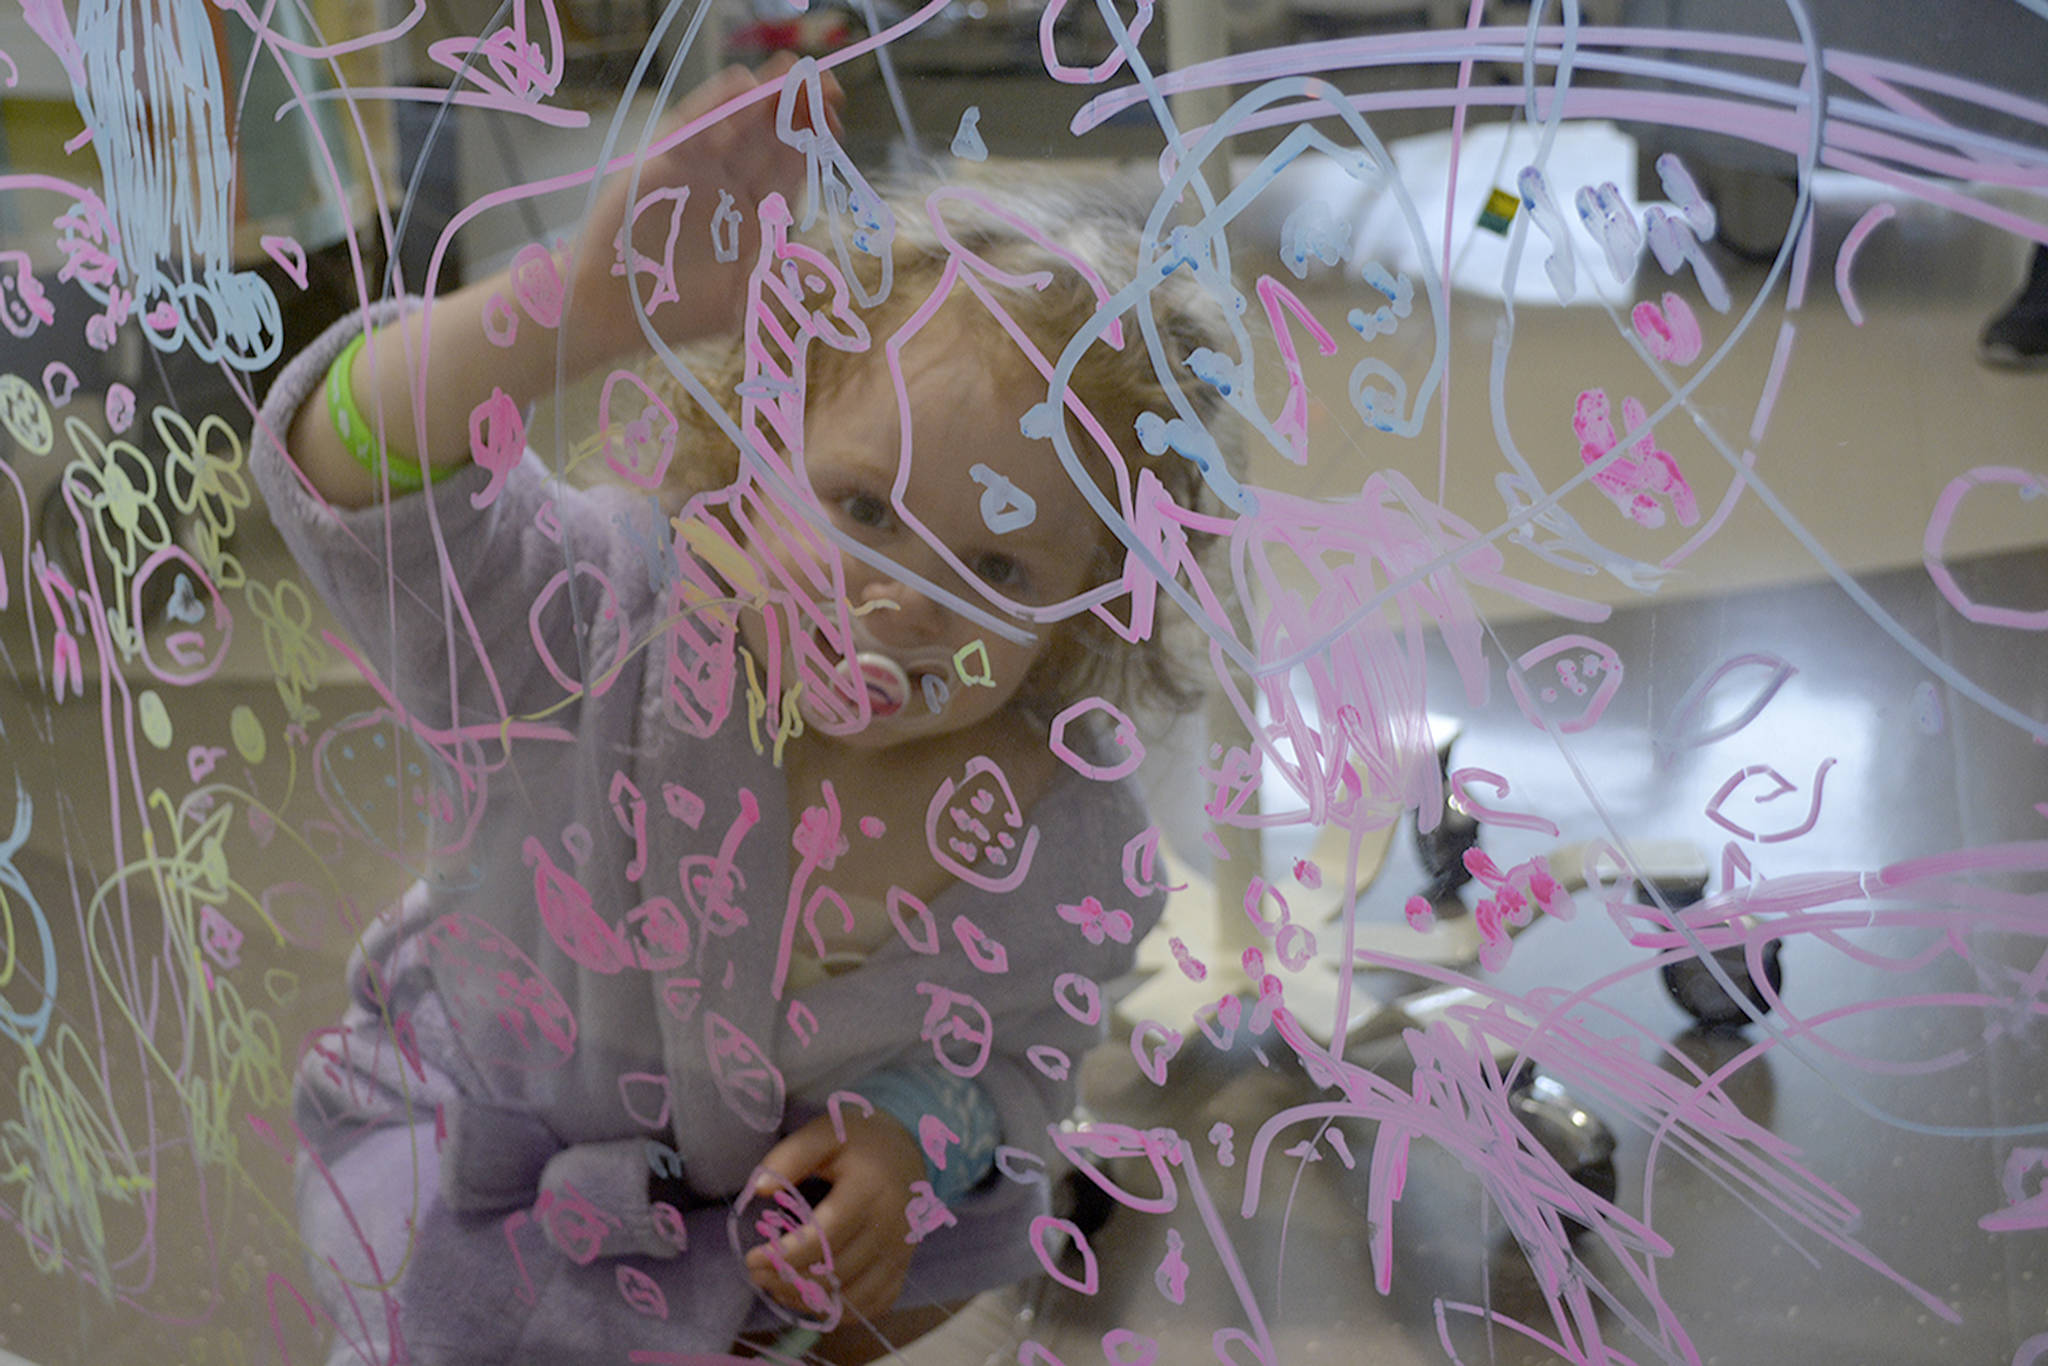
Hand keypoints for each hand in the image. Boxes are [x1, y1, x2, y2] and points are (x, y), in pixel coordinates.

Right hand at [569, 52, 844, 363]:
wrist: (611, 312)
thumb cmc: (673, 312)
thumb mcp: (740, 304)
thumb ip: (778, 283)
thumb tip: (816, 266)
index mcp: (750, 218)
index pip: (789, 172)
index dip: (813, 145)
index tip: (837, 120)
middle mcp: (726, 189)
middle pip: (769, 142)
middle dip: (798, 113)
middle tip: (828, 85)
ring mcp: (696, 173)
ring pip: (737, 127)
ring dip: (765, 99)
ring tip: (792, 71)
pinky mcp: (663, 163)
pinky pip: (693, 127)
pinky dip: (716, 105)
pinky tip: (742, 83)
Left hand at [743, 1110, 925, 1324]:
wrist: (911, 1148)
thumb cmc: (860, 1141)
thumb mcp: (824, 1133)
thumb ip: (791, 1156)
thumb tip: (761, 1190)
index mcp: (870, 1189)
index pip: (825, 1237)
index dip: (785, 1255)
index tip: (753, 1258)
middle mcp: (891, 1225)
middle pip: (836, 1272)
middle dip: (789, 1280)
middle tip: (757, 1274)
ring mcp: (901, 1250)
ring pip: (852, 1296)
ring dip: (808, 1300)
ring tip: (778, 1287)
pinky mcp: (904, 1266)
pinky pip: (873, 1305)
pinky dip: (840, 1310)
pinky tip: (813, 1297)